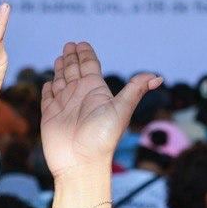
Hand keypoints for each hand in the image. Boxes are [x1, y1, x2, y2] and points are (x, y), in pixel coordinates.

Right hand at [41, 42, 160, 178]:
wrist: (81, 164)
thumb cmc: (102, 139)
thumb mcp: (121, 110)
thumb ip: (135, 90)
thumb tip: (158, 77)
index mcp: (96, 91)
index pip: (90, 66)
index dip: (85, 54)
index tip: (81, 43)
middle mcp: (80, 96)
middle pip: (74, 70)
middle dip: (71, 57)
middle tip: (68, 44)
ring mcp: (64, 105)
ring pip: (61, 81)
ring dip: (60, 70)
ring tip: (59, 57)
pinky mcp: (50, 115)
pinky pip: (48, 98)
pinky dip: (48, 89)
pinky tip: (48, 83)